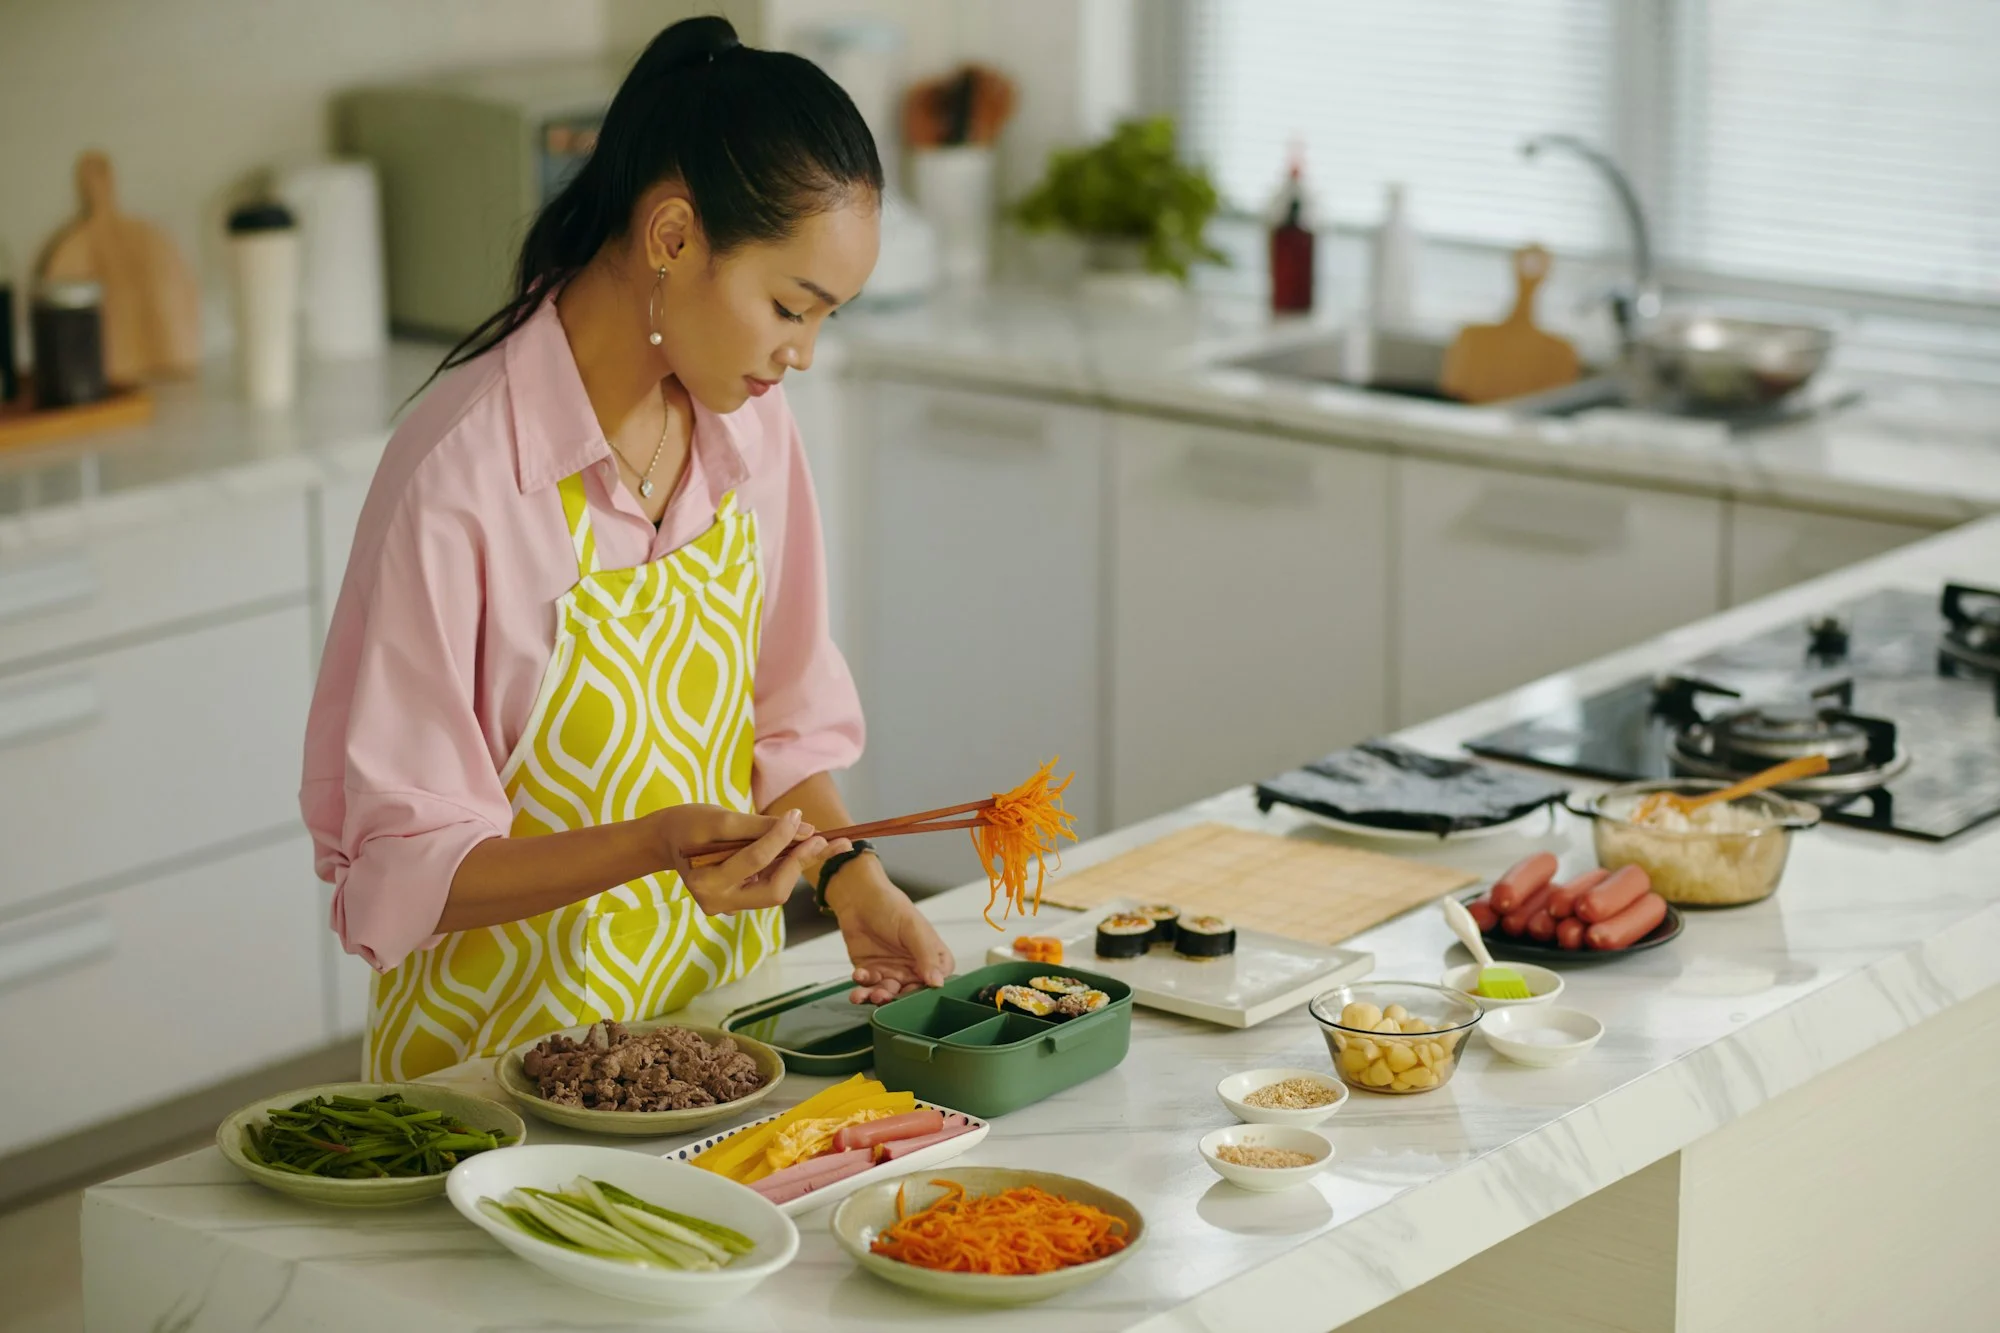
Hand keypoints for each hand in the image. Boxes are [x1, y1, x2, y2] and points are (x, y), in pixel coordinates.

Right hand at [657, 806, 845, 915]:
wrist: (667, 840)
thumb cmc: (689, 824)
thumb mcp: (720, 818)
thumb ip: (761, 825)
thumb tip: (806, 828)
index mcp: (706, 883)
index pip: (754, 860)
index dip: (780, 837)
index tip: (798, 816)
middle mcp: (718, 903)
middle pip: (773, 891)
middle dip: (800, 863)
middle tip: (828, 839)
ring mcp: (729, 906)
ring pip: (776, 890)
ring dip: (800, 865)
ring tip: (827, 842)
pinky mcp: (739, 900)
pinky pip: (770, 885)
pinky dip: (789, 867)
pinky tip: (809, 850)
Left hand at [827, 860, 954, 1003]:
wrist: (857, 896)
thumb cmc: (890, 905)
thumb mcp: (913, 928)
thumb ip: (927, 955)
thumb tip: (938, 982)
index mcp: (930, 955)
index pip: (938, 980)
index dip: (929, 990)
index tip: (917, 992)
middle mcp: (912, 967)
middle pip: (910, 992)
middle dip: (898, 998)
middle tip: (886, 996)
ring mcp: (891, 971)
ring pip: (888, 992)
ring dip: (878, 996)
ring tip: (869, 994)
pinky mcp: (870, 972)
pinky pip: (868, 986)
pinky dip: (862, 985)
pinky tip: (858, 975)